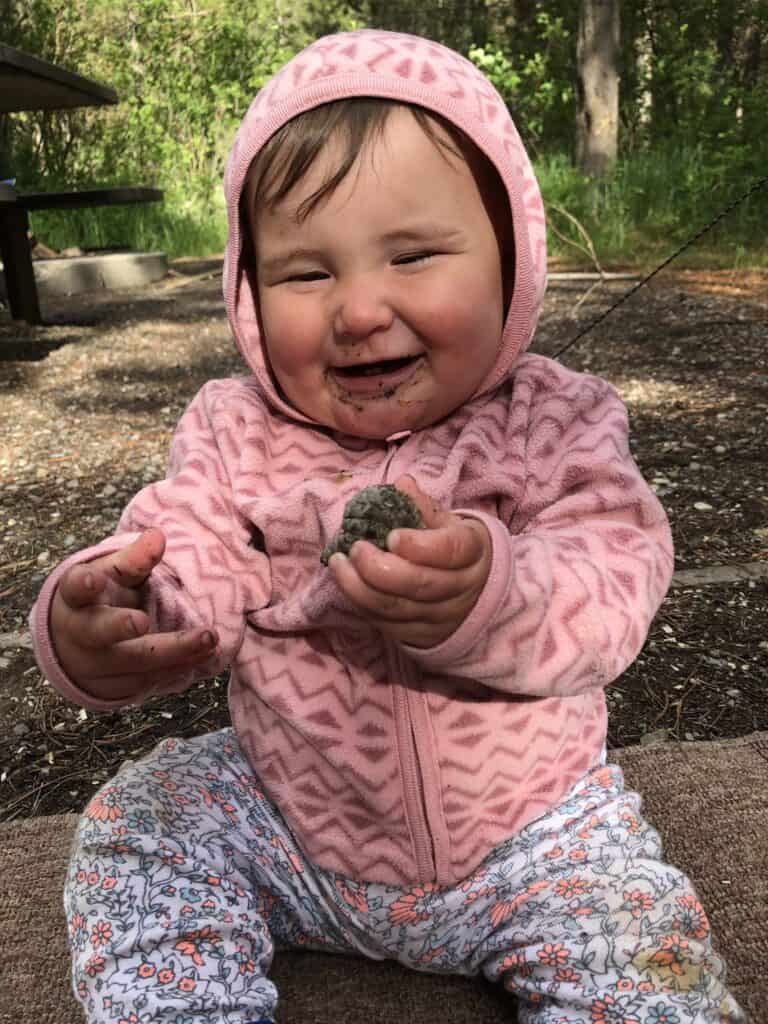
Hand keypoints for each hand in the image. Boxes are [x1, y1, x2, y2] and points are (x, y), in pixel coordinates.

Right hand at [49, 528, 217, 697]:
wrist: (76, 645)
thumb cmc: (101, 598)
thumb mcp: (112, 573)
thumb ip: (134, 559)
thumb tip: (157, 536)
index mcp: (76, 597)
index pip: (76, 588)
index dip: (84, 584)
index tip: (95, 579)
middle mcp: (80, 632)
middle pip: (100, 631)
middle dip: (121, 626)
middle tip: (144, 620)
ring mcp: (94, 664)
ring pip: (132, 661)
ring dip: (172, 653)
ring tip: (208, 640)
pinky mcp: (113, 687)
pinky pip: (145, 682)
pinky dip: (174, 671)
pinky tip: (201, 659)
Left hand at [329, 476, 491, 647]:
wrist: (472, 588)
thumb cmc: (451, 546)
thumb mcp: (446, 522)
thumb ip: (422, 506)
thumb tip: (403, 485)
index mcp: (472, 551)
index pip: (452, 551)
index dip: (420, 546)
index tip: (392, 536)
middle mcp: (461, 587)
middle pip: (420, 585)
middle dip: (380, 568)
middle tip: (355, 548)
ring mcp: (441, 616)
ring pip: (397, 609)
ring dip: (360, 588)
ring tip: (338, 564)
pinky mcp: (421, 635)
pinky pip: (386, 624)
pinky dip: (361, 604)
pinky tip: (346, 582)